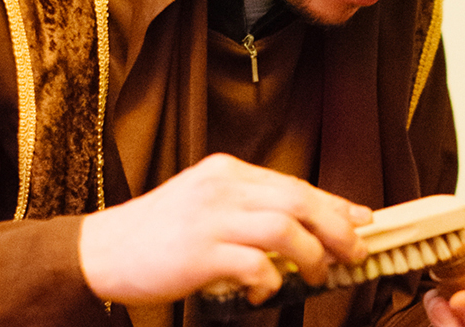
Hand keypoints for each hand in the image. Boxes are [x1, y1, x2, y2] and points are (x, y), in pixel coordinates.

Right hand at [78, 153, 371, 305]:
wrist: (101, 251)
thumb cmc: (159, 235)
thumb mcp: (207, 205)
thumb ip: (250, 208)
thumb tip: (306, 228)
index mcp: (227, 172)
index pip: (294, 184)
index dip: (335, 204)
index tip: (362, 220)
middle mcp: (222, 187)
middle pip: (299, 200)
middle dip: (336, 228)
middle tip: (354, 253)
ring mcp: (210, 218)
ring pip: (284, 229)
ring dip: (311, 255)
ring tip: (316, 276)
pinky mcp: (199, 252)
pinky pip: (254, 265)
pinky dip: (269, 282)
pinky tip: (264, 293)